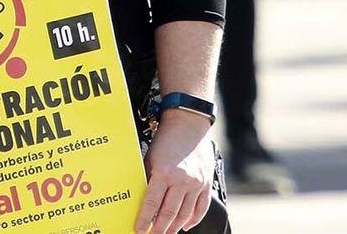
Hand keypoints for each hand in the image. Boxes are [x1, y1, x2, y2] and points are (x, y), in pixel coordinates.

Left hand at [135, 113, 216, 233]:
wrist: (188, 124)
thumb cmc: (166, 138)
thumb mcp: (150, 157)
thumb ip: (148, 178)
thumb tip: (142, 198)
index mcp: (164, 173)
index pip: (152, 204)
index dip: (144, 220)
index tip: (139, 231)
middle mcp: (182, 180)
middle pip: (169, 213)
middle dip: (159, 229)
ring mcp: (196, 183)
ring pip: (184, 214)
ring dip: (174, 227)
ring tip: (165, 233)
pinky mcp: (206, 183)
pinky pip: (201, 207)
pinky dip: (193, 219)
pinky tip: (185, 225)